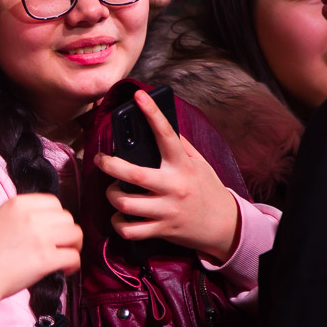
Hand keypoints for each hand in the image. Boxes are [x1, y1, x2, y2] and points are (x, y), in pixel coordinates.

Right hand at [0, 193, 81, 305]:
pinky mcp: (46, 259)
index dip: (57, 217)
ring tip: (65, 257)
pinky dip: (73, 264)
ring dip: (74, 246)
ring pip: (76, 234)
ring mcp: (40, 237)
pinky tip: (65, 270)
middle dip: (67, 232)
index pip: (53, 202)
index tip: (54, 229)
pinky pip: (73, 256)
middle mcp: (32, 217)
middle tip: (62, 245)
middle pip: (67, 217)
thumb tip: (38, 218)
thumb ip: (18, 214)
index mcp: (18, 204)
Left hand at [96, 90, 240, 262]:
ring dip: (112, 195)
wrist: (226, 226)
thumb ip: (182, 146)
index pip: (167, 134)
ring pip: (125, 203)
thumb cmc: (208, 190)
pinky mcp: (162, 230)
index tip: (139, 96)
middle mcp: (174, 187)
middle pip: (133, 174)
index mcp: (183, 165)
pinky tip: (120, 216)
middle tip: (100, 159)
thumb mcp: (200, 164)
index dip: (152, 113)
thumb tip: (162, 124)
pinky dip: (119, 224)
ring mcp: (167, 210)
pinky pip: (130, 230)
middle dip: (109, 164)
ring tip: (114, 190)